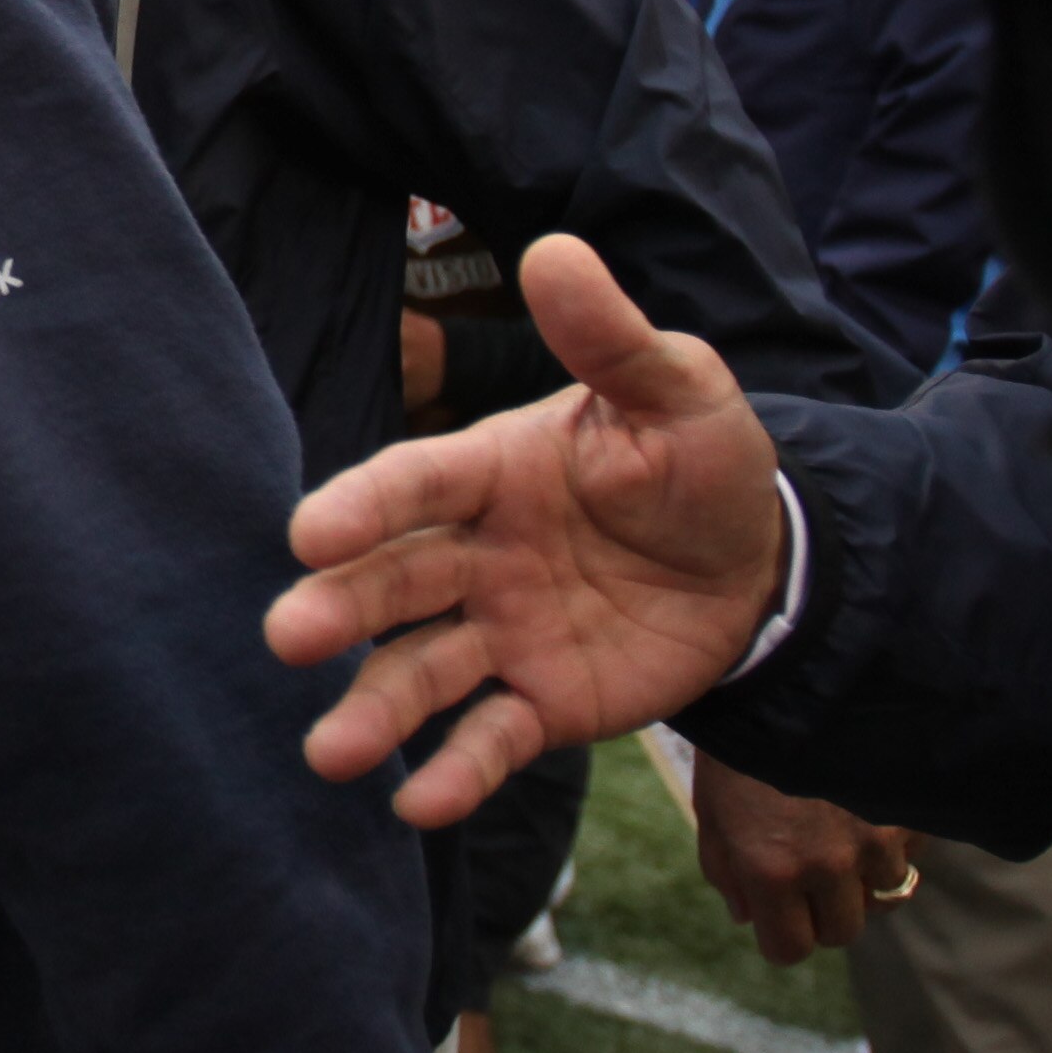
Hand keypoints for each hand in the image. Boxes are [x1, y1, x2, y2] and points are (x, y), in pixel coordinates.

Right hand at [271, 235, 787, 826]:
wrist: (762, 562)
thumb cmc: (702, 462)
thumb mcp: (677, 391)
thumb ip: (612, 338)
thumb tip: (554, 248)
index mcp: (493, 472)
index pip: (417, 485)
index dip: (366, 505)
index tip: (309, 533)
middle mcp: (478, 555)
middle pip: (394, 583)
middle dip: (339, 610)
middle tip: (289, 638)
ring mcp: (502, 633)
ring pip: (424, 671)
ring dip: (374, 709)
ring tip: (330, 753)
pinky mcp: (542, 702)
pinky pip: (492, 738)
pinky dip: (455, 773)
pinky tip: (418, 804)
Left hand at [689, 758, 917, 965]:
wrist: (791, 666)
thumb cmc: (740, 737)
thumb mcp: (712, 804)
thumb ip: (725, 868)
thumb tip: (746, 915)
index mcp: (771, 870)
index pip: (791, 949)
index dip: (783, 935)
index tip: (781, 915)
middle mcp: (829, 864)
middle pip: (844, 931)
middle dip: (825, 912)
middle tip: (812, 875)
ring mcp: (878, 837)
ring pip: (885, 894)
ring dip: (865, 874)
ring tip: (843, 829)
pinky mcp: (913, 809)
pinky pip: (913, 850)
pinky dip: (897, 839)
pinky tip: (869, 802)